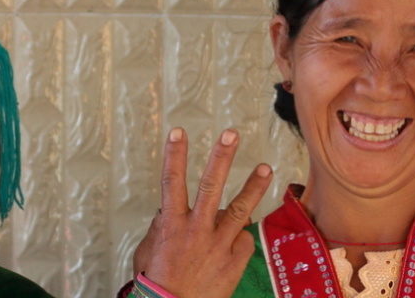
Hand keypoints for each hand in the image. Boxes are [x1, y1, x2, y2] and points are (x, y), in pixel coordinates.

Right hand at [132, 128, 273, 297]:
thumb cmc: (158, 285)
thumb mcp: (149, 253)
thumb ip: (160, 230)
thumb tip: (165, 214)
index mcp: (171, 225)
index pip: (171, 182)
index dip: (174, 155)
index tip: (179, 132)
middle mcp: (196, 229)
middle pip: (210, 185)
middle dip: (221, 157)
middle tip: (231, 134)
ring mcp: (218, 244)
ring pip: (239, 208)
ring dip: (253, 186)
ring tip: (266, 167)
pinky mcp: (235, 260)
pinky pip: (243, 240)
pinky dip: (240, 238)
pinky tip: (234, 244)